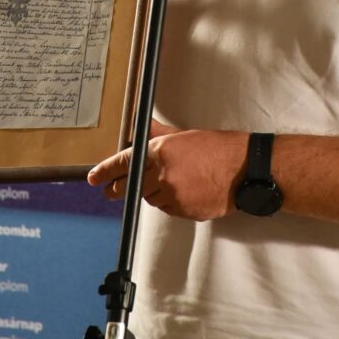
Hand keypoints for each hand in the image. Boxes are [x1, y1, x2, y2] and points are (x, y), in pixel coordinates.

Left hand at [87, 120, 248, 220]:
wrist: (244, 169)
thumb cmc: (220, 148)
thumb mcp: (185, 135)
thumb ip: (159, 135)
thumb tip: (142, 127)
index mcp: (160, 152)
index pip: (124, 162)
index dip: (106, 171)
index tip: (94, 178)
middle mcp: (162, 174)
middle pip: (130, 187)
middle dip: (118, 189)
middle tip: (111, 190)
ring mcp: (173, 195)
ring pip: (150, 199)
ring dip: (151, 193)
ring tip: (167, 183)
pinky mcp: (184, 211)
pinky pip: (168, 209)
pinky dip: (169, 202)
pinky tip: (183, 192)